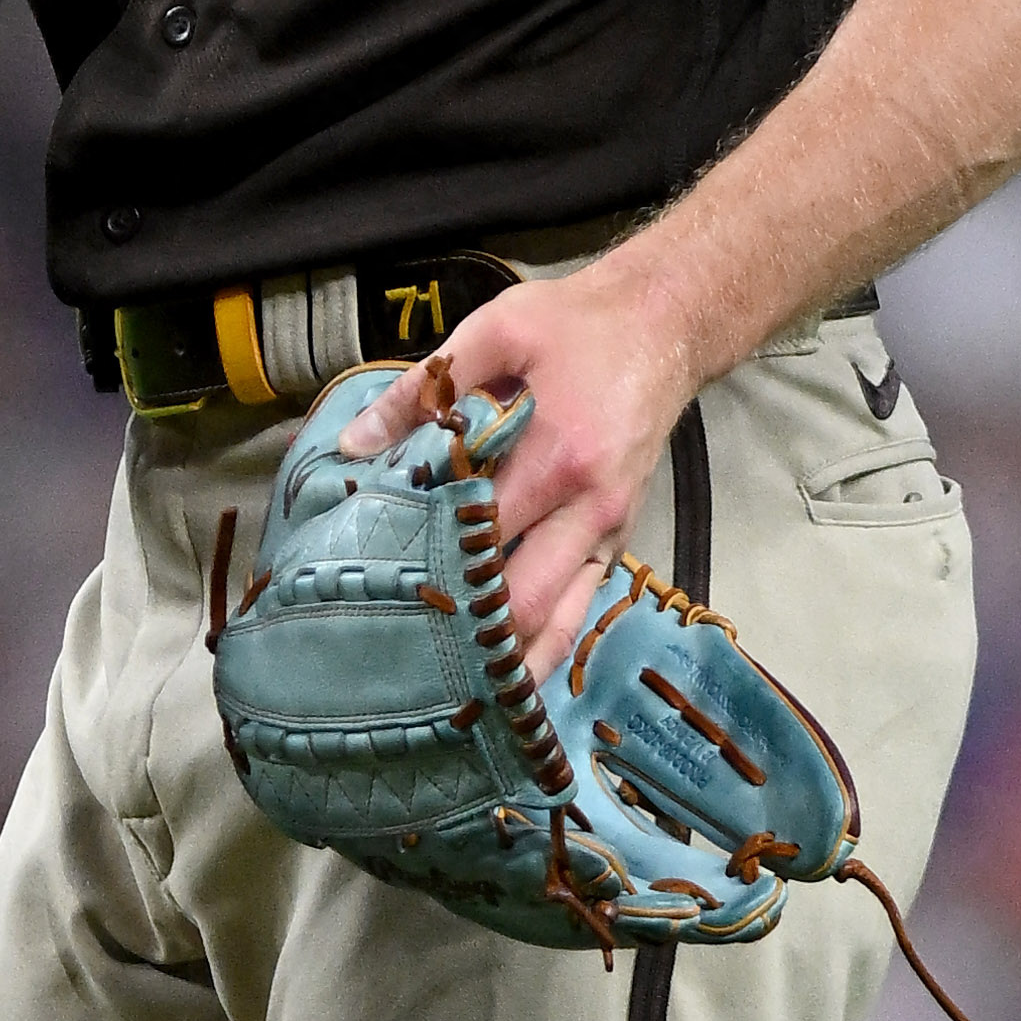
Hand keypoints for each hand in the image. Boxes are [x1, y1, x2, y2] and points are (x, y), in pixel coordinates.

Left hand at [352, 254, 695, 673]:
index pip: (479, 536)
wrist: (667, 323)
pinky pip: (580, 612)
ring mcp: (609, 532)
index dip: (428, 569)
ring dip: (506, 660)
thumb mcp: (494, 331)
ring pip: (556, 623)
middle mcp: (590, 509)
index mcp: (558, 457)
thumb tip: (353, 447)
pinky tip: (505, 682)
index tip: (374, 595)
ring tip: (448, 697)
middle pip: (521, 601)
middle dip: (463, 634)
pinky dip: (544, 648)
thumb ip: (421, 391)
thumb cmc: (576, 326)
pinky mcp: (617, 543)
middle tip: (398, 659)